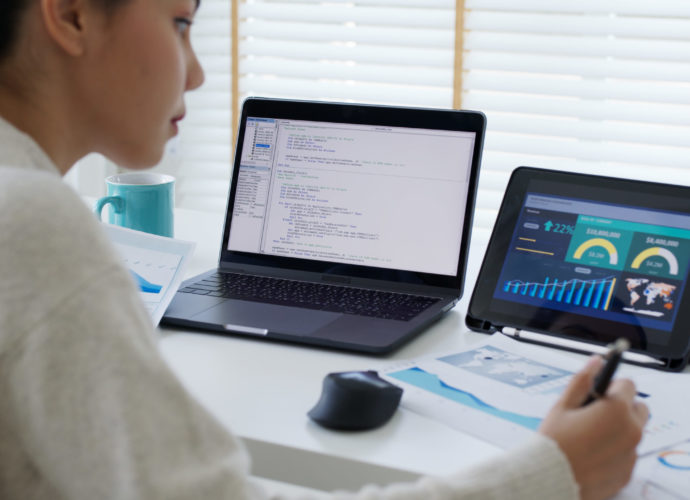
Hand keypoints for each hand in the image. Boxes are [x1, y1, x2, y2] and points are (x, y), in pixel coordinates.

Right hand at [539, 356, 648, 499]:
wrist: (551, 479)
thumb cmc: (554, 442)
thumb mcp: (563, 406)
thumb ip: (582, 380)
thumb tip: (596, 361)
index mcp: (616, 410)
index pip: (628, 384)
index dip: (611, 385)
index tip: (597, 392)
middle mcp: (631, 431)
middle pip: (638, 408)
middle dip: (621, 406)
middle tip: (594, 413)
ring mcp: (631, 453)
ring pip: (633, 431)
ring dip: (619, 427)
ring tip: (590, 435)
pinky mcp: (628, 471)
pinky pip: (628, 452)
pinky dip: (616, 449)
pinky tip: (592, 451)